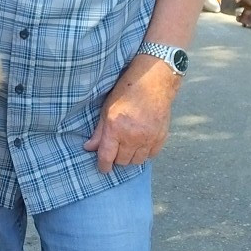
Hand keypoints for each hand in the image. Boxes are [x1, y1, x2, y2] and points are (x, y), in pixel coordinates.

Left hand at [83, 55, 178, 173]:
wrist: (153, 82)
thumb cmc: (126, 92)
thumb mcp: (107, 109)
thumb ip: (99, 131)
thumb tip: (89, 147)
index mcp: (116, 129)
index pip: (107, 157)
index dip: (103, 166)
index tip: (103, 168)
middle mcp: (133, 136)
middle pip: (122, 161)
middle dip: (117, 158)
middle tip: (115, 150)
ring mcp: (149, 138)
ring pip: (137, 161)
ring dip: (131, 157)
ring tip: (128, 146)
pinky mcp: (161, 137)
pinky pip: (151, 155)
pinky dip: (145, 153)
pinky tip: (141, 143)